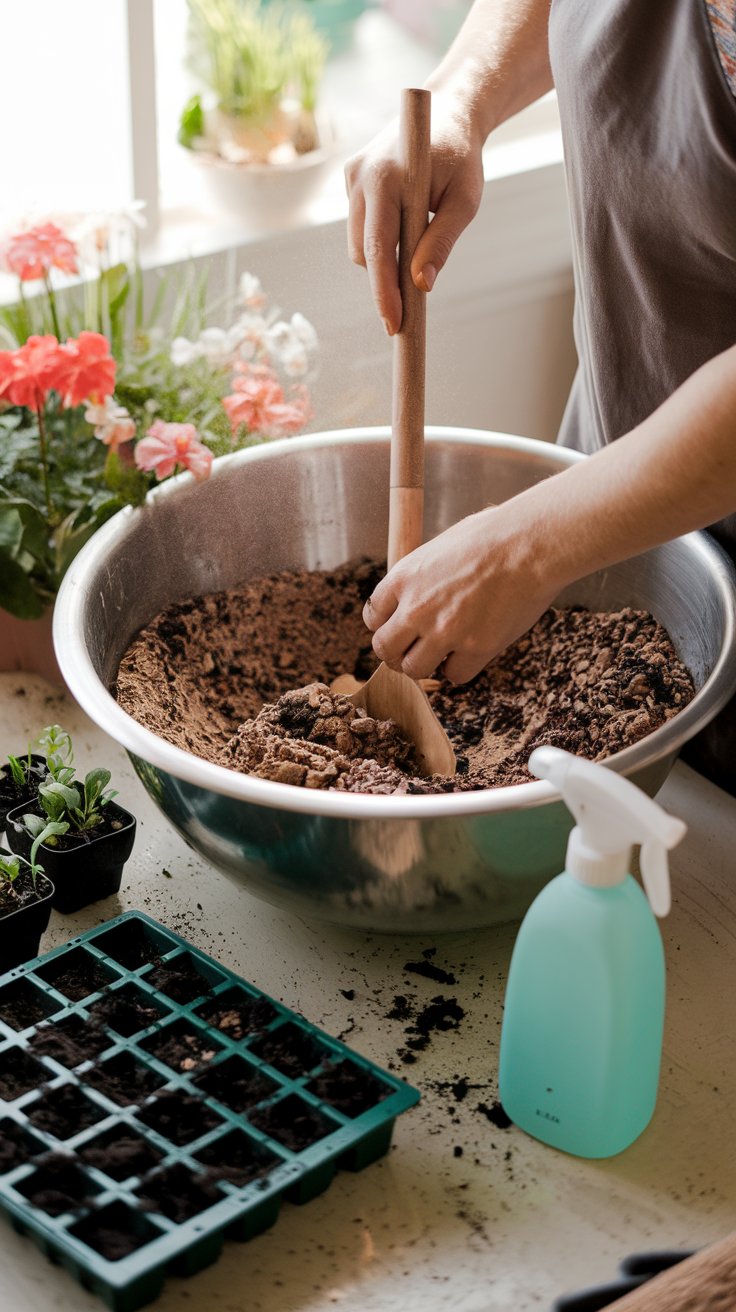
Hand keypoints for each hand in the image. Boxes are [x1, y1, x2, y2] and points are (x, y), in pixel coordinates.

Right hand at [344, 93, 485, 334]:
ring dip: (384, 259)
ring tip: (415, 251)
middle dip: (384, 281)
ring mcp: (351, 178)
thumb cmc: (461, 157)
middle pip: (363, 252)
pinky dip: (380, 239)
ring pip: (359, 244)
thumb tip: (422, 286)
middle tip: (409, 308)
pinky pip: (361, 227)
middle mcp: (360, 177)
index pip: (379, 247)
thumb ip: (443, 241)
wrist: (446, 112)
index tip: (394, 324)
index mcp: (387, 177)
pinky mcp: (350, 181)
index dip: (384, 291)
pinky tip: (405, 225)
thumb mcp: (465, 200)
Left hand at [363, 503, 559, 683]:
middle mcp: (417, 608)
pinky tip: (469, 654)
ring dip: (426, 664)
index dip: (385, 625)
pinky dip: (459, 669)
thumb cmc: (494, 535)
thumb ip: (422, 574)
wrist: (531, 544)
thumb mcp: (441, 546)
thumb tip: (416, 589)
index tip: (398, 627)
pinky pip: (454, 676)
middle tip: (413, 649)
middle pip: (385, 648)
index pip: (373, 616)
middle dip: (397, 652)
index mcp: (404, 577)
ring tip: (441, 653)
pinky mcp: (476, 648)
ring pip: (414, 669)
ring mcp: (445, 631)